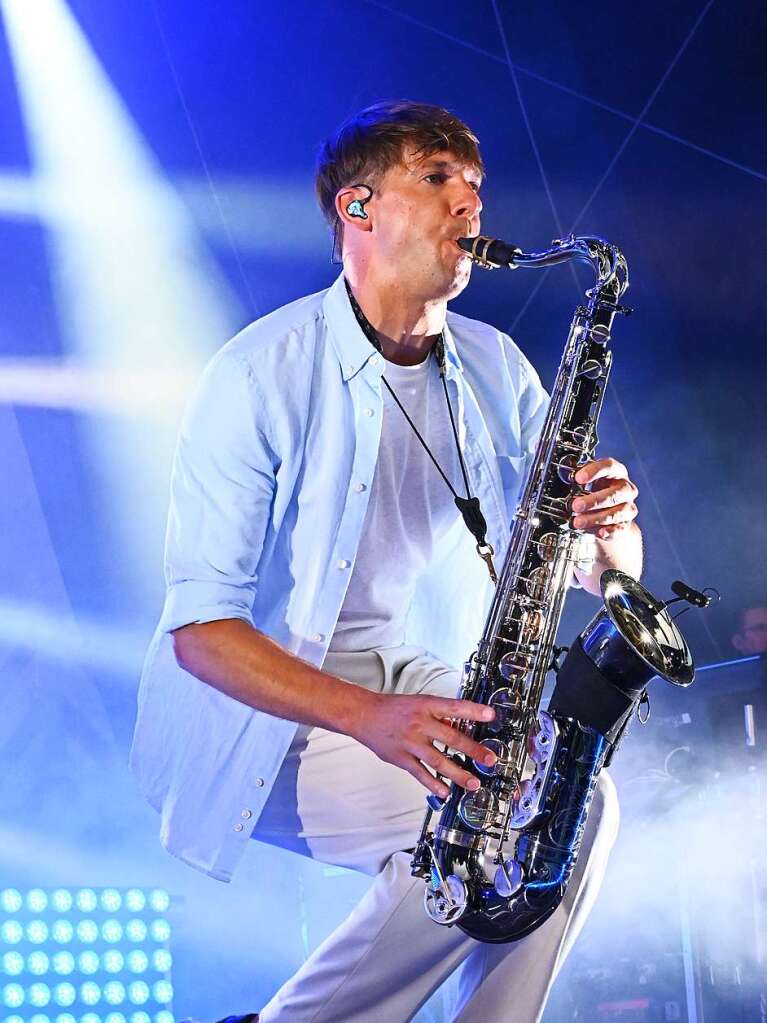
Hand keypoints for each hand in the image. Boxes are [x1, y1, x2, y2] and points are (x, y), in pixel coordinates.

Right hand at [352, 692, 496, 798]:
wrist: (364, 715)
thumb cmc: (393, 708)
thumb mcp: (419, 703)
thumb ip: (439, 716)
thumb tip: (459, 728)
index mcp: (426, 706)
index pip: (454, 707)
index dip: (474, 711)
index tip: (491, 716)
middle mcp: (419, 724)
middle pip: (451, 738)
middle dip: (473, 750)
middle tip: (489, 760)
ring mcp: (410, 742)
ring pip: (438, 761)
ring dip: (458, 773)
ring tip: (473, 783)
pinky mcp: (401, 758)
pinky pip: (420, 774)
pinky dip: (434, 784)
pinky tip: (445, 791)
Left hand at [571, 457, 638, 540]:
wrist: (607, 511)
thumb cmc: (596, 490)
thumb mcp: (587, 480)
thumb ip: (578, 478)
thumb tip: (564, 478)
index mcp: (616, 472)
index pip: (609, 466)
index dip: (594, 471)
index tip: (578, 478)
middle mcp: (625, 489)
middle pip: (615, 493)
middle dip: (594, 500)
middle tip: (575, 505)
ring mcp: (628, 507)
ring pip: (618, 512)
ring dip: (596, 518)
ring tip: (578, 522)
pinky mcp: (626, 524)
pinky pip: (620, 529)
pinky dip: (610, 531)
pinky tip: (600, 533)